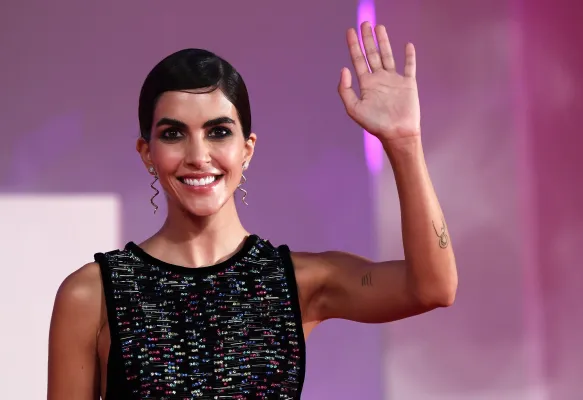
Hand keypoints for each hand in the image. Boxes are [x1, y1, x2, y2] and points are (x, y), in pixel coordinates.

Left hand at [338, 22, 420, 142]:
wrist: (397, 133)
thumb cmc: (375, 124)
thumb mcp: (354, 108)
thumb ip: (345, 90)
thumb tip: (344, 69)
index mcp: (366, 84)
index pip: (358, 60)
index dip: (354, 45)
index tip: (350, 31)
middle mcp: (379, 79)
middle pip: (372, 54)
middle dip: (368, 39)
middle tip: (365, 23)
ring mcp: (394, 80)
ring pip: (388, 56)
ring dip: (384, 42)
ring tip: (380, 27)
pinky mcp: (408, 83)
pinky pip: (409, 66)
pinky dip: (409, 56)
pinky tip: (408, 45)